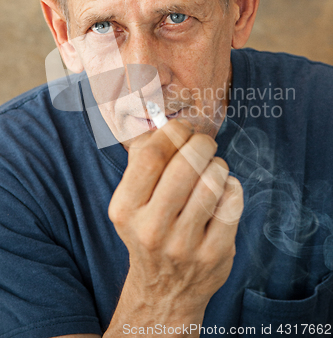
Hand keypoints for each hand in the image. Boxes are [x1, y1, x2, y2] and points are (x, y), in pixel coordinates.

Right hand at [108, 119, 242, 331]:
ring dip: (217, 166)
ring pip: (213, 181)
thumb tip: (161, 121)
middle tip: (204, 144)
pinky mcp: (214, 255)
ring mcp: (184, 245)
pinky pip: (232, 202)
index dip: (173, 133)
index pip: (151, 156)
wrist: (164, 290)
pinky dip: (231, 187)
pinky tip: (222, 193)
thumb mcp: (132, 201)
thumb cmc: (150, 230)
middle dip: (201, 143)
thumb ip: (141, 158)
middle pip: (186, 165)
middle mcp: (152, 229)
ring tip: (212, 170)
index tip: (183, 129)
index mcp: (126, 209)